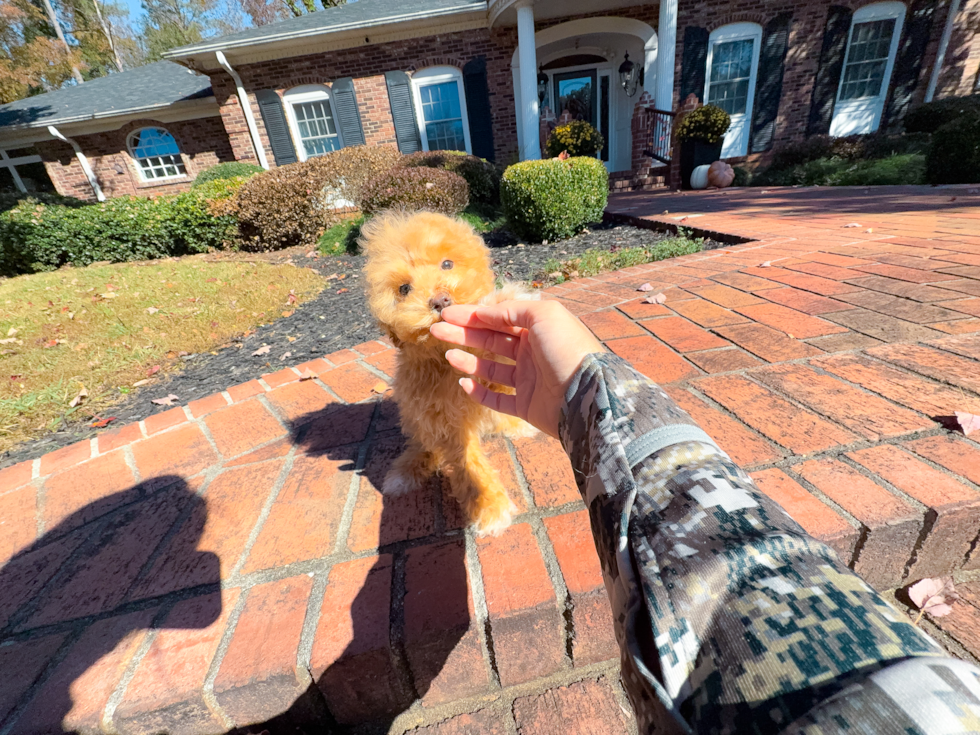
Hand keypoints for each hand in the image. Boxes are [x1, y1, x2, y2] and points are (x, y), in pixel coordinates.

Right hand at [429, 300, 603, 437]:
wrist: (586, 395)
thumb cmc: (568, 349)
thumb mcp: (543, 315)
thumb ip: (512, 310)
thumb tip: (485, 311)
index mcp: (538, 329)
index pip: (499, 319)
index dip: (473, 315)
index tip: (448, 314)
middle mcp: (533, 353)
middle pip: (491, 341)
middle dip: (463, 334)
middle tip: (437, 331)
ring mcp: (529, 381)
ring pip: (491, 369)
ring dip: (468, 361)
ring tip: (449, 355)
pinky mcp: (526, 406)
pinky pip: (497, 399)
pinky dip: (479, 392)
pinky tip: (463, 382)